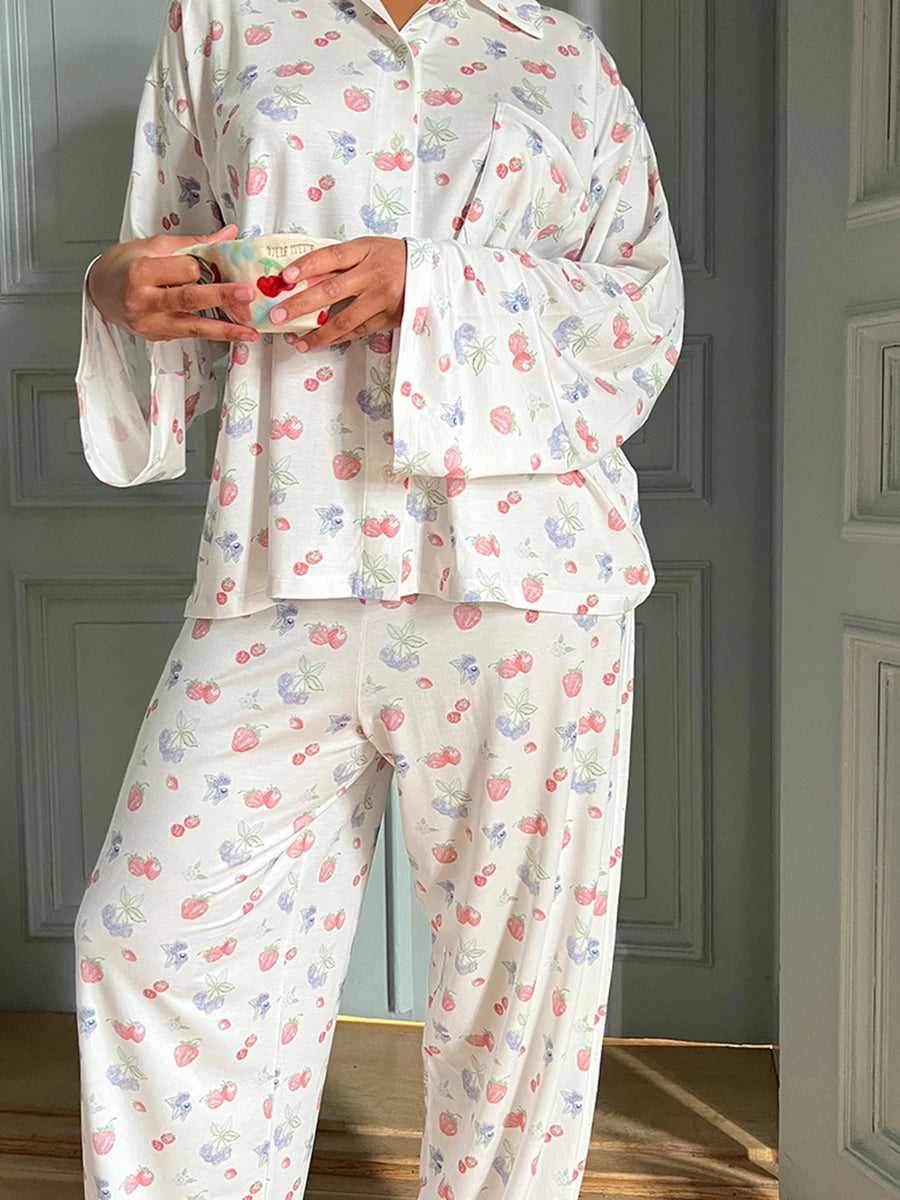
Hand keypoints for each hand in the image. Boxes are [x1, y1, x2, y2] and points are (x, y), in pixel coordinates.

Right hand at [86, 223, 258, 343]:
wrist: (101, 291)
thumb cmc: (126, 265)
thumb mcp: (156, 246)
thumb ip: (194, 244)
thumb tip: (228, 236)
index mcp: (141, 273)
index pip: (181, 270)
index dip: (201, 266)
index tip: (216, 262)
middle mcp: (144, 302)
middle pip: (188, 299)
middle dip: (221, 297)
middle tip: (247, 295)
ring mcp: (151, 324)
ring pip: (193, 327)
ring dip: (225, 330)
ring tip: (249, 332)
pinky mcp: (158, 337)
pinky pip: (190, 334)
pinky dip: (213, 333)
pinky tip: (233, 333)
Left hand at [268, 236, 406, 351]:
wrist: (433, 272)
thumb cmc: (394, 257)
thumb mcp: (369, 247)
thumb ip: (342, 259)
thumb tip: (305, 274)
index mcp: (365, 250)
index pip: (330, 256)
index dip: (306, 266)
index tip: (285, 277)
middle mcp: (372, 275)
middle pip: (330, 291)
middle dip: (300, 305)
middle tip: (278, 315)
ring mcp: (380, 299)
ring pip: (344, 319)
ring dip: (317, 333)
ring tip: (297, 340)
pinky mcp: (388, 318)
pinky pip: (357, 330)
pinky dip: (337, 338)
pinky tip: (320, 342)